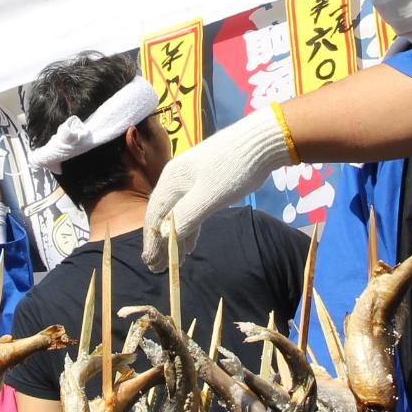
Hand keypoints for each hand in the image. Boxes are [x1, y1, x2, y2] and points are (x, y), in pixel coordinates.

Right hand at [141, 107, 289, 269]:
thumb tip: (163, 236)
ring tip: (176, 260)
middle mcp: (176, 180)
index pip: (154, 216)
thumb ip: (186, 216)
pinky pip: (192, 209)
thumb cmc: (233, 169)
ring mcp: (192, 180)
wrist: (260, 142)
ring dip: (175, 237)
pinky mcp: (208, 183)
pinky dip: (190, 227)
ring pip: (178, 213)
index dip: (151, 241)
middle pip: (163, 215)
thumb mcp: (209, 195)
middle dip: (160, 242)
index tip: (152, 264)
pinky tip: (191, 243)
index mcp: (172, 180)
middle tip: (159, 268)